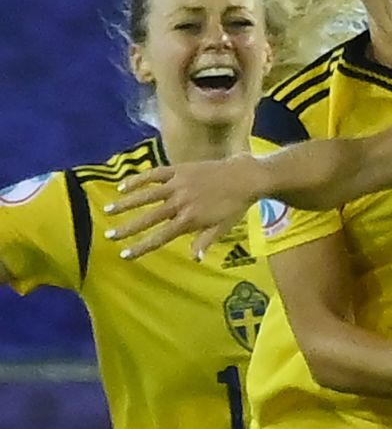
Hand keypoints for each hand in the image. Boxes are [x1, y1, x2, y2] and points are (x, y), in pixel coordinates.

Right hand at [103, 154, 263, 259]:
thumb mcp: (223, 228)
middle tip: (109, 236)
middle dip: (127, 228)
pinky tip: (123, 186)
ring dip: (126, 203)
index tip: (125, 254)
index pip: (160, 237)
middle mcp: (180, 203)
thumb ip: (205, 241)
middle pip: (148, 218)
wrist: (245, 177)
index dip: (142, 246)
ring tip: (108, 210)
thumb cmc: (235, 205)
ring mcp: (178, 184)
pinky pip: (154, 174)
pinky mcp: (179, 169)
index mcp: (190, 220)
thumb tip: (193, 258)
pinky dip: (138, 180)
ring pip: (146, 195)